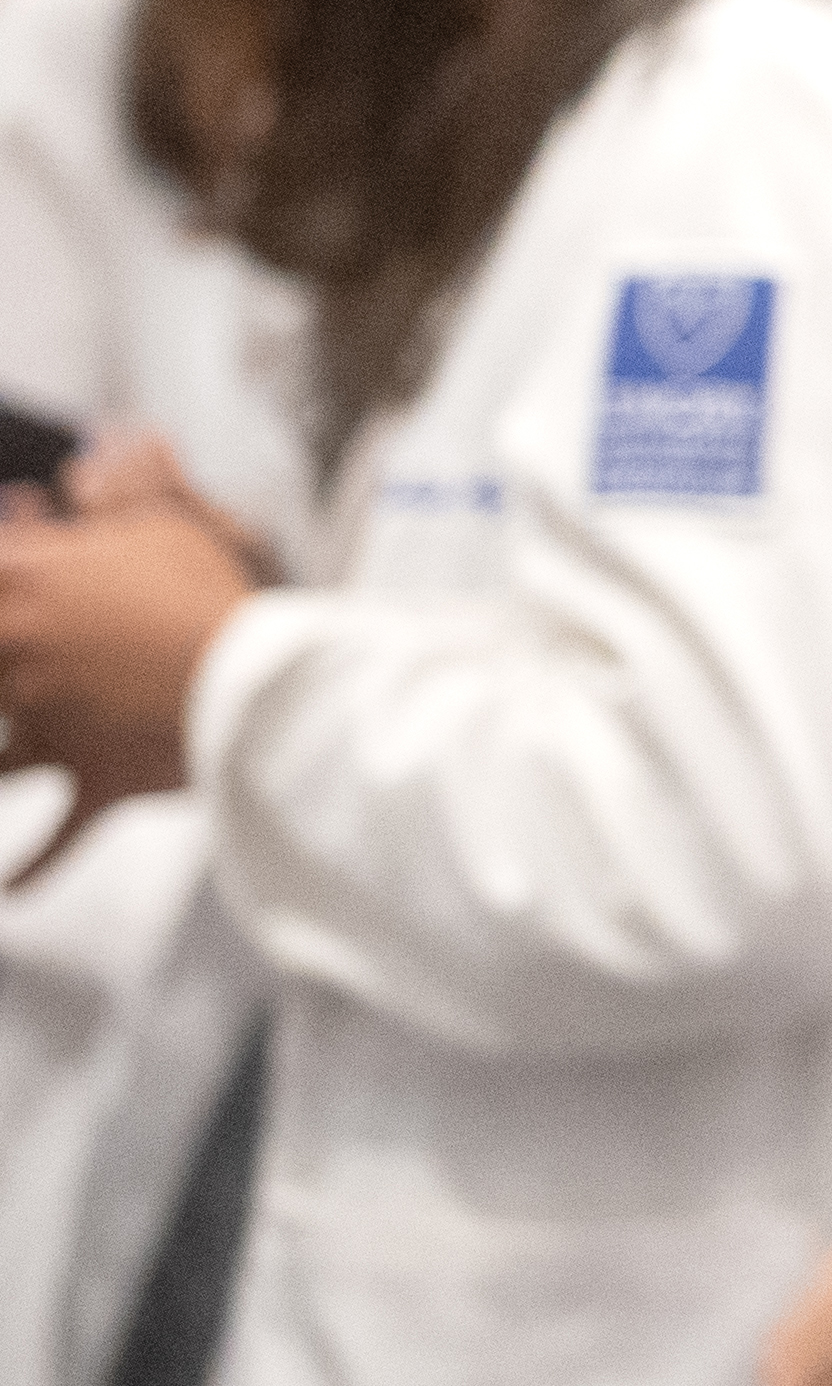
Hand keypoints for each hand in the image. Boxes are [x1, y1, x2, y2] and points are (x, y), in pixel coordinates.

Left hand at [0, 485, 256, 855]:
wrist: (251, 677)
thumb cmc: (210, 594)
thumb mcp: (159, 532)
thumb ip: (102, 518)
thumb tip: (72, 495)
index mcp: (26, 586)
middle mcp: (19, 657)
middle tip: (10, 677)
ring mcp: (50, 726)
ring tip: (2, 757)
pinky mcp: (91, 777)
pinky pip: (60, 834)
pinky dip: (35, 869)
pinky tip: (14, 890)